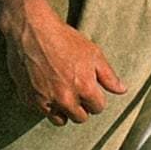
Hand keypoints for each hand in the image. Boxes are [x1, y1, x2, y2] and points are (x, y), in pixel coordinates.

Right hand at [3, 10, 126, 125]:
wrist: (32, 30)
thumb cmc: (64, 39)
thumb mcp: (92, 53)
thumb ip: (108, 75)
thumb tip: (121, 90)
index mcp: (84, 88)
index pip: (98, 108)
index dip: (95, 98)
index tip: (89, 89)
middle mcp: (65, 99)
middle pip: (80, 118)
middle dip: (81, 107)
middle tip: (75, 91)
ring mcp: (46, 100)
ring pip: (60, 120)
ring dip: (63, 111)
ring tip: (61, 94)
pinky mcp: (29, 99)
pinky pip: (41, 111)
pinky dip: (45, 104)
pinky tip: (45, 87)